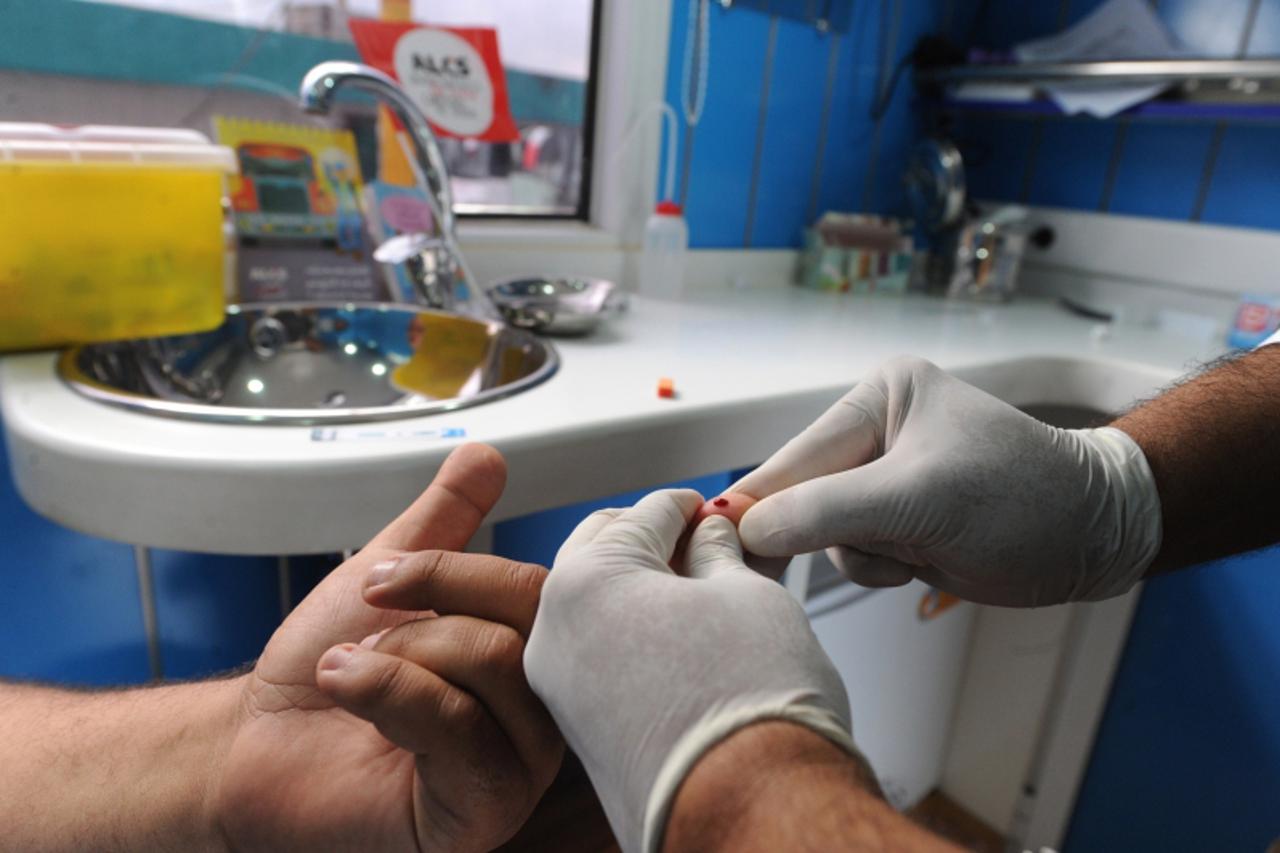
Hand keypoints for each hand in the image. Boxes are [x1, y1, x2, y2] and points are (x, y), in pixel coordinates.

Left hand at [214, 443, 562, 851]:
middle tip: (366, 638)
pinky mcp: (482, 811)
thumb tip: (484, 457)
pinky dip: (390, 694)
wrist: (252, 743)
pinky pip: (460, 729)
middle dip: (424, 618)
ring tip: (350, 675)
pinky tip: (349, 695)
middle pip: (521, 628)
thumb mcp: (387, 577)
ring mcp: (517, 768)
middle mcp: (538, 714)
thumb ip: (442, 520)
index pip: (542, 593)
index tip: (385, 576)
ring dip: (397, 657)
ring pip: (491, 668)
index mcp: (527, 659)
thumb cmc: (321, 671)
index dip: (460, 574)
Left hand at [524, 490, 859, 852]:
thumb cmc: (753, 709)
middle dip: (654, 539)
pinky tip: (681, 637)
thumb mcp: (748, 595)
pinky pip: (597, 655)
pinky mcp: (578, 731)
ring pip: (596, 606)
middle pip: (603, 552)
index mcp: (588, 579)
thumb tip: (709, 536)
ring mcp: (560, 687)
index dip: (692, 506)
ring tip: (701, 590)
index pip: (647, 513)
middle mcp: (555, 630)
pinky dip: (632, 634)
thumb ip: (718, 553)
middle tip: (708, 543)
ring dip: (640, 587)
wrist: (750, 816)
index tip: (713, 509)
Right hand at [733, 356, 1162, 605]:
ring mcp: (884, 481)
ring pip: (822, 533)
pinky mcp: (898, 522)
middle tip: (781, 572)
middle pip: (799, 496)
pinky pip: (853, 553)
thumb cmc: (1023, 497)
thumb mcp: (921, 498)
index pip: (794, 458)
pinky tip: (919, 563)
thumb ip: (828, 510)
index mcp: (877, 398)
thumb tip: (746, 529)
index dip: (756, 504)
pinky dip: (878, 567)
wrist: (1096, 537)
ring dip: (858, 554)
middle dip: (815, 533)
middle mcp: (874, 432)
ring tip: (911, 552)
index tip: (712, 545)